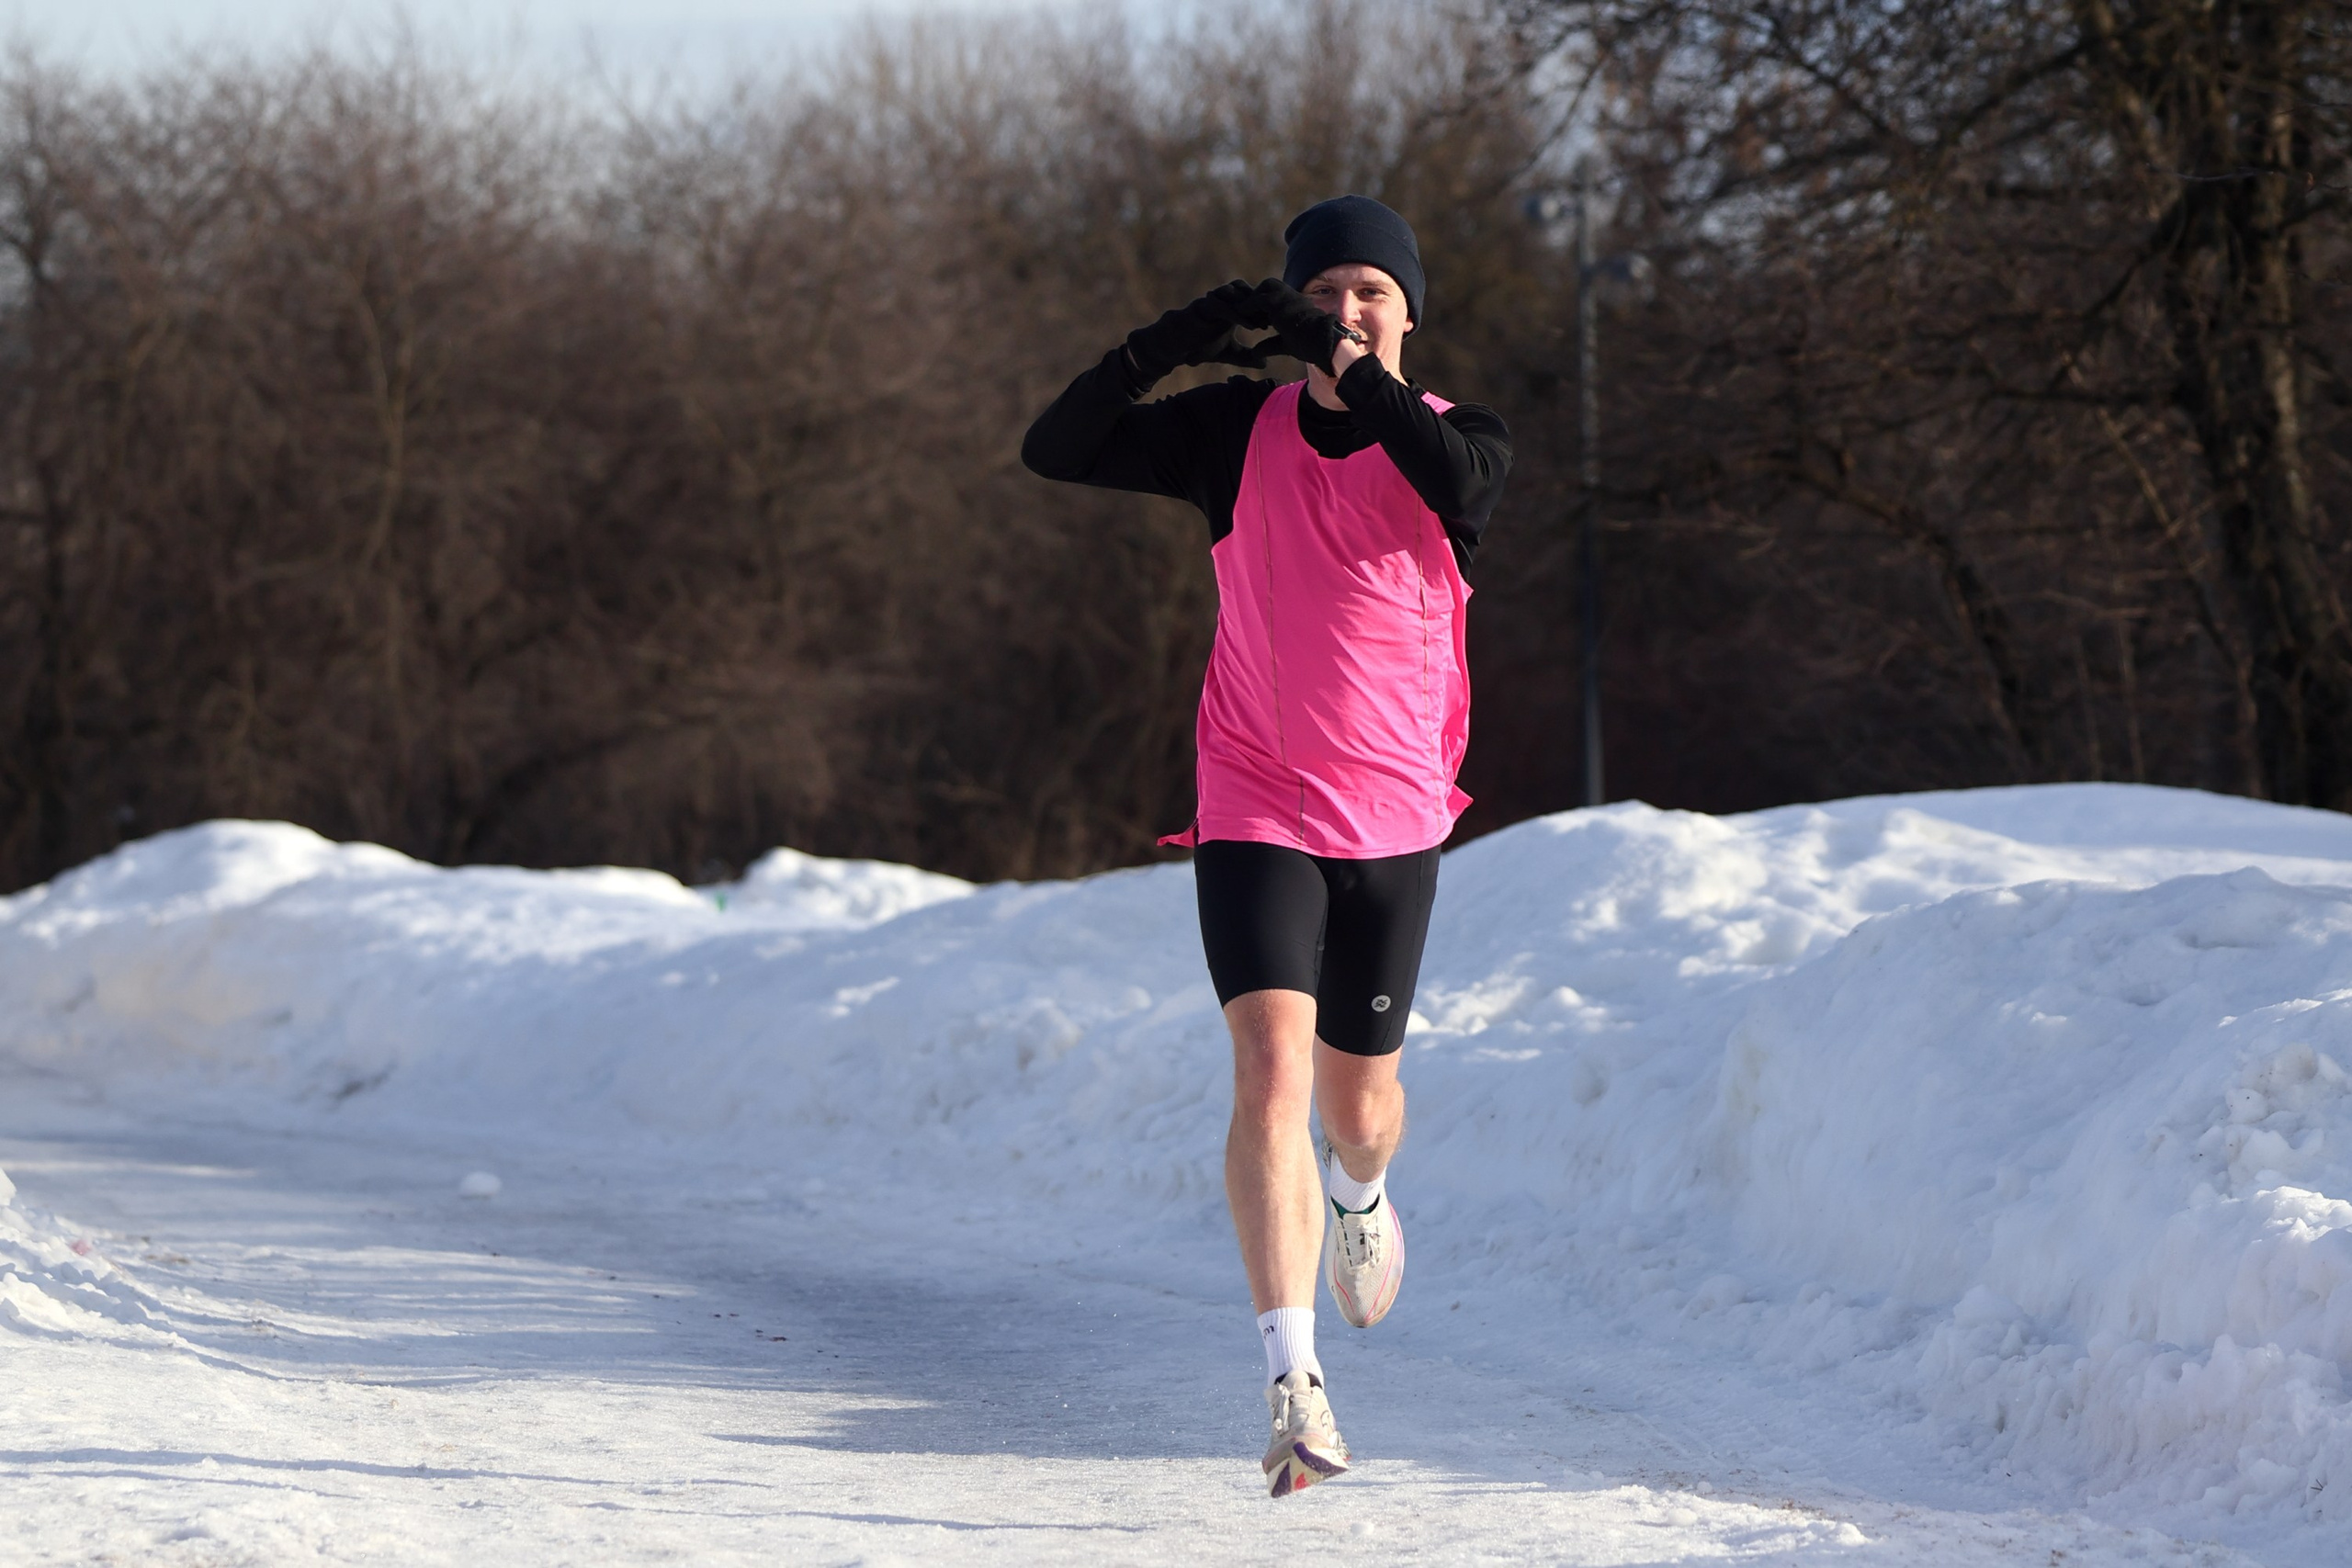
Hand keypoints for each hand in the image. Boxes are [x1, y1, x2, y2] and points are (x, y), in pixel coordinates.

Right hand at [1124, 280, 1283, 382]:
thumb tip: (1265, 362)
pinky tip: (1249, 325)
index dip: (1267, 307)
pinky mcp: (1202, 307)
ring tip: (1264, 322)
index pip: (1253, 298)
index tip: (1281, 321)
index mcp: (1232, 307)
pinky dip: (1236, 313)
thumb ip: (1247, 356)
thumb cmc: (1200, 346)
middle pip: (1247, 290)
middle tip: (1275, 319)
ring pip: (1235, 292)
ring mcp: (1212, 301)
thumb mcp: (1229, 353)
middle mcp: (1223, 300)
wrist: (1176, 347)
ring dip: (1250, 305)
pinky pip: (1222, 305)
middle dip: (1261, 302)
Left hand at [1251, 279, 1365, 376]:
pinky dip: (1248, 306)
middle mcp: (1293, 297)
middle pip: (1271, 285)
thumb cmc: (1310, 346)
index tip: (1257, 320)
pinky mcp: (1279, 303)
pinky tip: (1240, 315)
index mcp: (1297, 305)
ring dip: (1254, 297)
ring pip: (1266, 286)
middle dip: (1259, 295)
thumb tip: (1255, 353)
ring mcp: (1288, 297)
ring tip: (1244, 313)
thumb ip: (1270, 345)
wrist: (1323, 343)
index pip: (1278, 296)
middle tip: (1250, 313)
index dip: (1264, 306)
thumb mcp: (1285, 345)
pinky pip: (1258, 299)